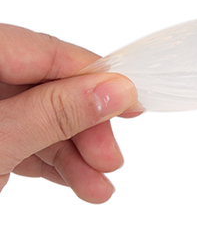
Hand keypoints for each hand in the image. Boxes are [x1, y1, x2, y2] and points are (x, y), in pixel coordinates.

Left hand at [0, 24, 139, 202]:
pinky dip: (48, 160)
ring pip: (37, 117)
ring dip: (72, 155)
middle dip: (83, 129)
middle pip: (46, 87)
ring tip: (96, 187)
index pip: (47, 52)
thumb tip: (115, 89)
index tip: (133, 103)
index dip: (96, 77)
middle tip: (109, 159)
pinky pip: (20, 135)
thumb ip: (54, 112)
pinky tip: (76, 181)